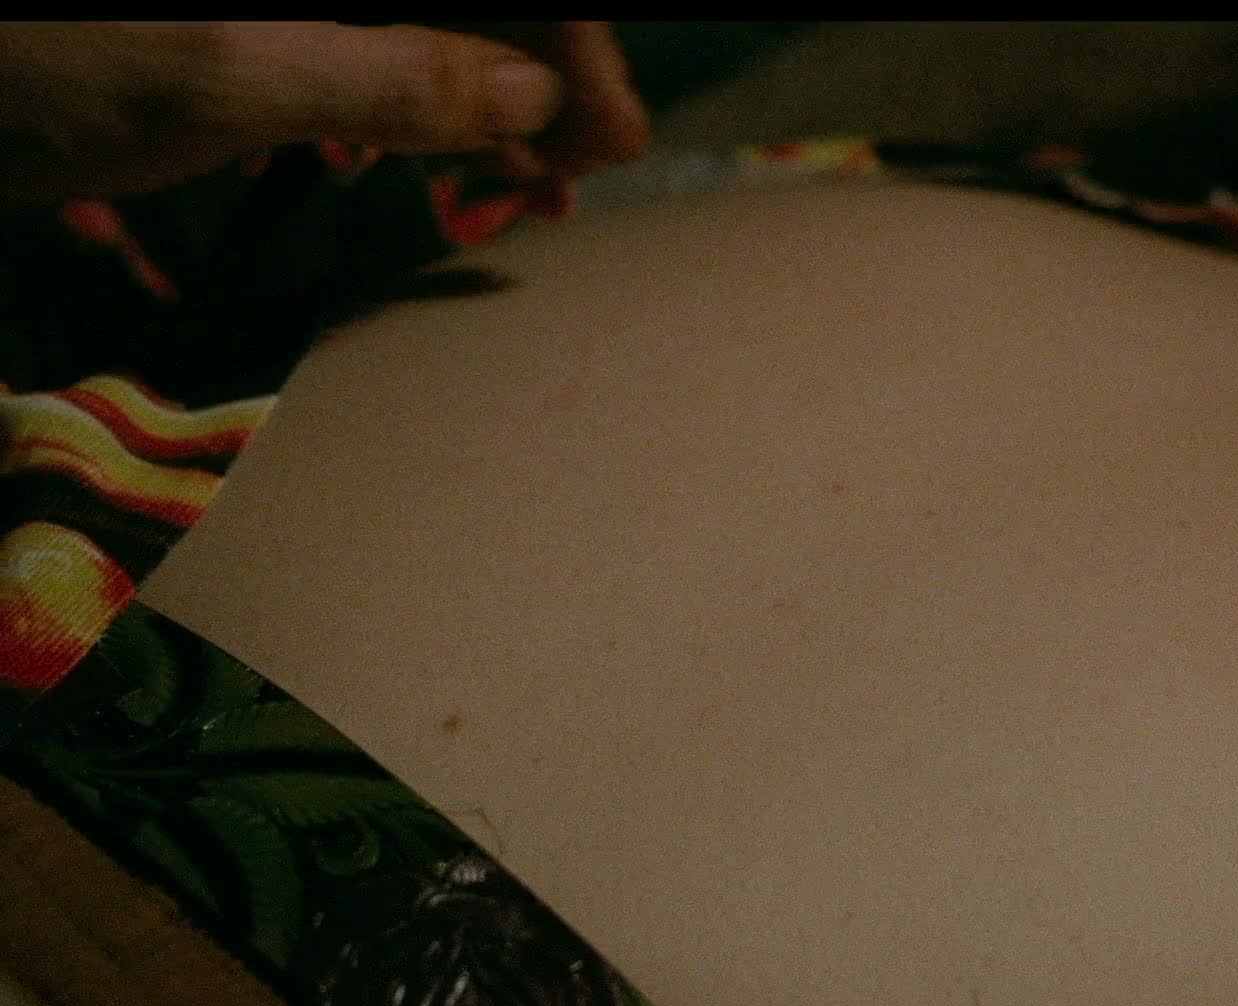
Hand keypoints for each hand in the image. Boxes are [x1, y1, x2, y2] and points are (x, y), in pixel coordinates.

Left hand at [0, 21, 650, 201]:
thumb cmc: (45, 61)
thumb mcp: (223, 73)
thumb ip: (387, 80)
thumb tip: (530, 96)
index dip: (566, 43)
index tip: (608, 134)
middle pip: (470, 1)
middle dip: (543, 73)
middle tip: (591, 170)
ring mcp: (297, 7)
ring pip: (431, 28)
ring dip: (494, 100)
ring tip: (545, 182)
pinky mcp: (263, 35)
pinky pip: (375, 57)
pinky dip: (426, 112)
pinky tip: (464, 162)